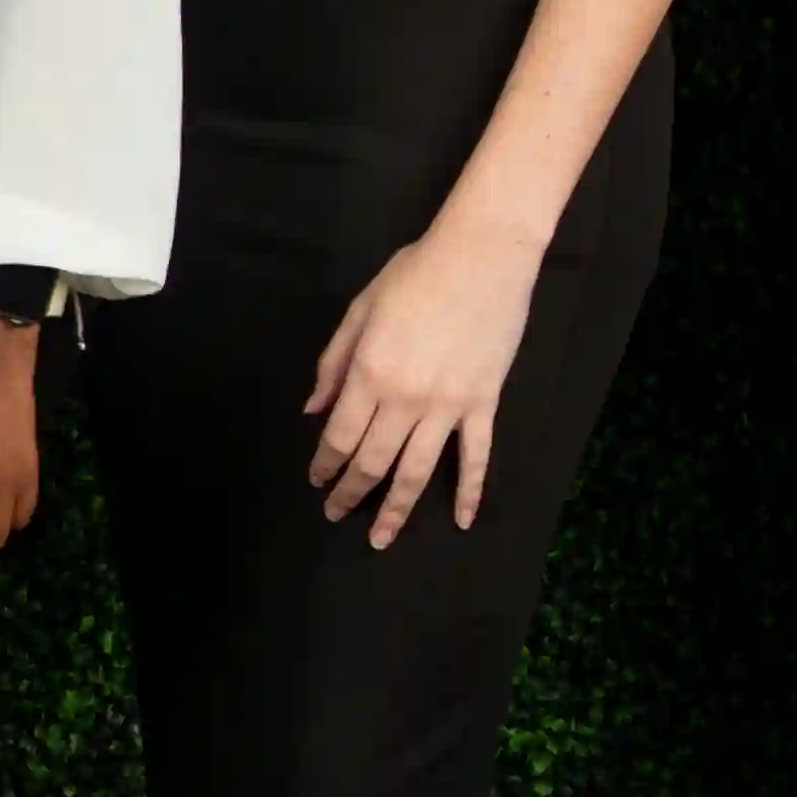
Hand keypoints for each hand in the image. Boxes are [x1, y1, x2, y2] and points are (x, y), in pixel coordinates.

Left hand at [307, 218, 541, 544]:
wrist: (480, 260)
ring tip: (381, 537)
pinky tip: (464, 521)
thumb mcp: (359, 311)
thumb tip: (312, 410)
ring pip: (418, 471)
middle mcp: (405, 400)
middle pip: (374, 460)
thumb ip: (333, 364)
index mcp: (369, 374)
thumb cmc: (413, 276)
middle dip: (351, 492)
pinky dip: (470, 492)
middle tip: (336, 514)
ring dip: (397, 508)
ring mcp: (448, 407)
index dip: (325, 463)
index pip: (339, 435)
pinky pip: (476, 457)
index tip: (316, 482)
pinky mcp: (483, 405)